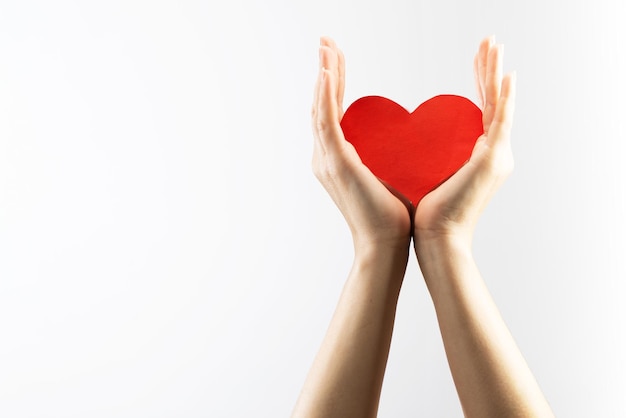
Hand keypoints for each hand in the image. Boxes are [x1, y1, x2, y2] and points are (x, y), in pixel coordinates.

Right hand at [312, 37, 411, 252]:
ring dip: (323, 75)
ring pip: (320, 108)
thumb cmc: (392, 215)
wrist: (385, 243)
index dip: (334, 84)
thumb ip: (389, 156)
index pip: (333, 112)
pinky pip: (326, 121)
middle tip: (325, 42)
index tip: (337, 59)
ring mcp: (328, 160)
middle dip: (324, 71)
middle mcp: (325, 157)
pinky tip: (327, 72)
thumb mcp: (389, 176)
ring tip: (326, 47)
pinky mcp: (337, 163)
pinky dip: (325, 95)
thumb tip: (405, 143)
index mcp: (337, 158)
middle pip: (321, 105)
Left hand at [413, 36, 516, 247]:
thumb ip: (424, 154)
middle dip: (489, 68)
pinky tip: (507, 76)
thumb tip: (405, 142)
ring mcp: (496, 155)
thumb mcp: (426, 174)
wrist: (437, 238)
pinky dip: (504, 98)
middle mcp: (493, 152)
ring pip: (498, 103)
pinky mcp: (492, 160)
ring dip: (496, 72)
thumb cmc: (426, 212)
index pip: (480, 107)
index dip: (480, 80)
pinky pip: (500, 121)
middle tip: (490, 41)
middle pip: (492, 100)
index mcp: (479, 153)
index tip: (477, 57)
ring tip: (494, 45)